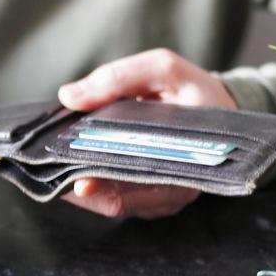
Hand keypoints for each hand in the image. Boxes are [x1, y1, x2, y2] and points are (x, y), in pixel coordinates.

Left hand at [57, 48, 237, 217]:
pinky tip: (78, 175)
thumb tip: (69, 96)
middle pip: (124, 199)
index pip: (140, 174)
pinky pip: (122, 204)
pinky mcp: (157, 202)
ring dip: (88, 194)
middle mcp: (182, 184)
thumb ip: (117, 78)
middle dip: (87, 188)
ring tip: (60, 174)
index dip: (105, 177)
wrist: (217, 110)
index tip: (75, 176)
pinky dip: (98, 191)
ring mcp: (169, 198)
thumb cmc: (190, 88)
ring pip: (119, 206)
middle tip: (58, 176)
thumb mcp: (162, 69)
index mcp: (190, 153)